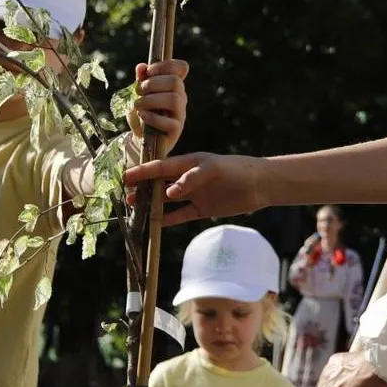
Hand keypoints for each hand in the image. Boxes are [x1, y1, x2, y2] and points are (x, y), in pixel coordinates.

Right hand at [125, 152, 267, 222]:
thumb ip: (191, 178)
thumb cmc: (237, 169)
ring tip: (136, 209)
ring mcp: (194, 194)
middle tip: (126, 196)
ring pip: (168, 200)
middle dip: (143, 188)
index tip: (126, 177)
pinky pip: (181, 215)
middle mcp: (188, 178)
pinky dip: (169, 219)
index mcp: (188, 163)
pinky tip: (156, 224)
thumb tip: (170, 192)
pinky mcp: (203, 208)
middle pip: (160, 183)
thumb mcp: (214, 169)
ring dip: (153, 204)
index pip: (161, 167)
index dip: (143, 172)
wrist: (260, 184)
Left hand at [126, 59, 189, 148]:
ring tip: (138, 105)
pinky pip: (170, 122)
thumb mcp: (137, 94)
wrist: (139, 138)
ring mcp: (180, 114)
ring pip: (174, 100)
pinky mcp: (175, 130)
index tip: (149, 72)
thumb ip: (140, 80)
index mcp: (173, 85)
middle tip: (138, 91)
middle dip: (152, 84)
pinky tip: (142, 115)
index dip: (166, 65)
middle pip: (175, 82)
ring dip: (151, 100)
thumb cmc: (141, 112)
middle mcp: (180, 97)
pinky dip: (152, 117)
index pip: (181, 67)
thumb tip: (141, 67)